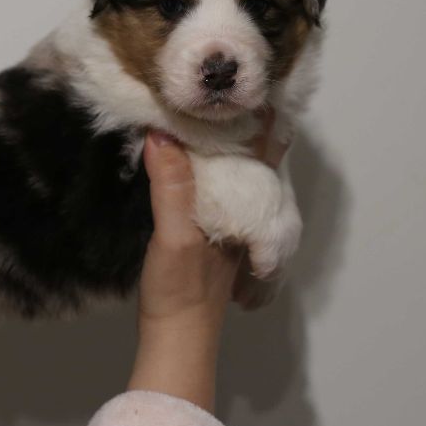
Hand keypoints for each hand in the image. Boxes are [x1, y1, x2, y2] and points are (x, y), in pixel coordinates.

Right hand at [127, 113, 287, 410]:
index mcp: (244, 207)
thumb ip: (172, 186)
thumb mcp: (174, 234)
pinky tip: (188, 166)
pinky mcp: (208, 239)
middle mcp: (243, 214)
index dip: (263, 118)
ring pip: (234, 176)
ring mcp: (228, 227)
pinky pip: (215, 193)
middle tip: (224, 89)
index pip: (264, 152)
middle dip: (243, 127)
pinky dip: (206, 171)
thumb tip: (162, 134)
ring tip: (206, 115)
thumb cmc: (182, 290)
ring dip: (225, 148)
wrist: (178, 342)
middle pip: (250, 161)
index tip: (251, 83)